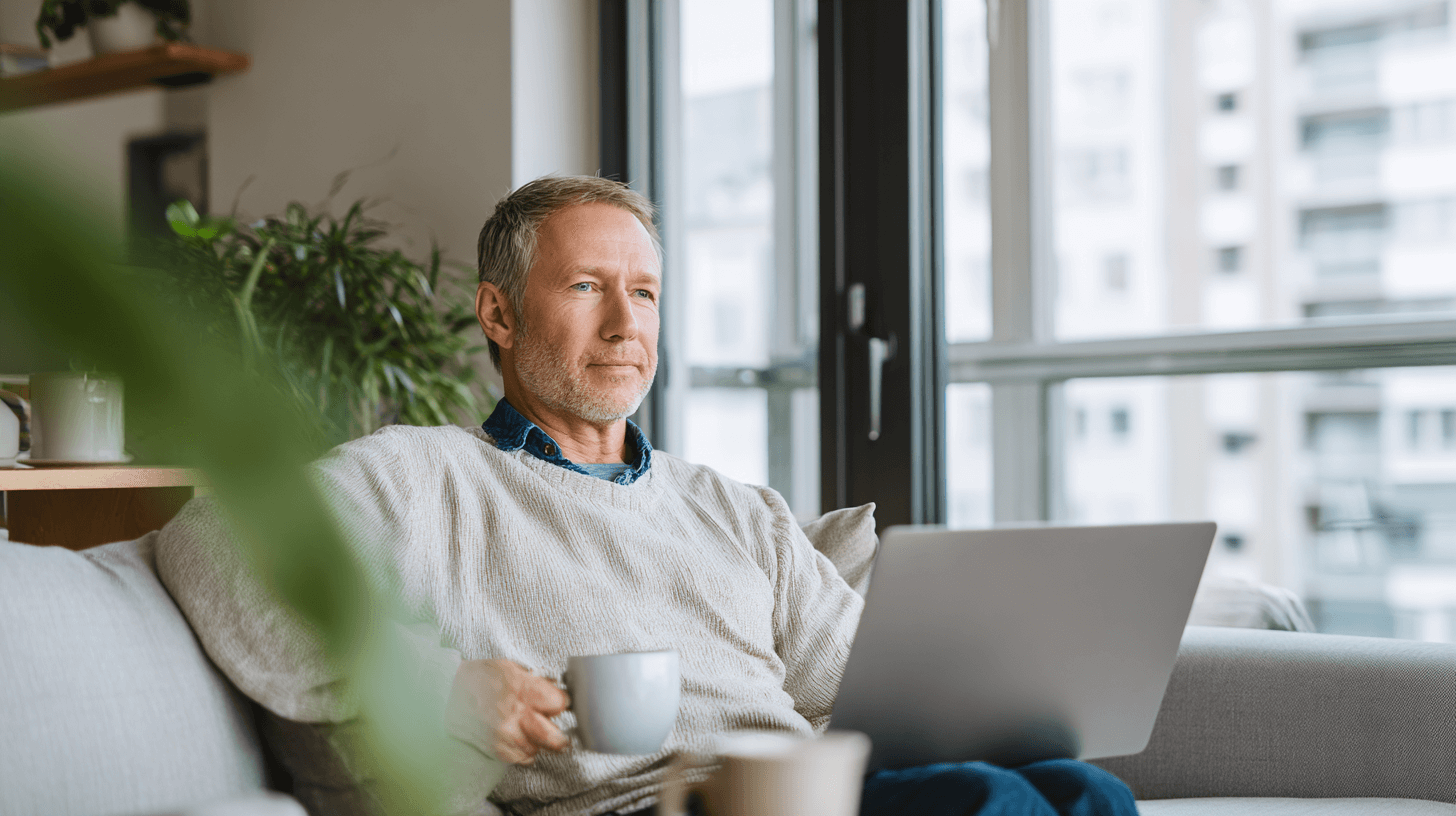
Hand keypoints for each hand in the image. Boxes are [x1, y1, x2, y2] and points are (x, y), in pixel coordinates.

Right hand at [450, 658, 570, 764]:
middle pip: (554, 737)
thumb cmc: (478, 678)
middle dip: (559, 736)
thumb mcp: (508, 667)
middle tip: (560, 734)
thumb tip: (554, 685)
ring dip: (538, 743)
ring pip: (538, 749)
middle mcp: (515, 713)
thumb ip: (534, 679)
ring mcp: (505, 734)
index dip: (560, 703)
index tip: (558, 704)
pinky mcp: (495, 748)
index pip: (559, 704)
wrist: (447, 694)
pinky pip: (521, 759)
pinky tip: (518, 739)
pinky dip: (523, 751)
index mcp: (522, 688)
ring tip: (530, 732)